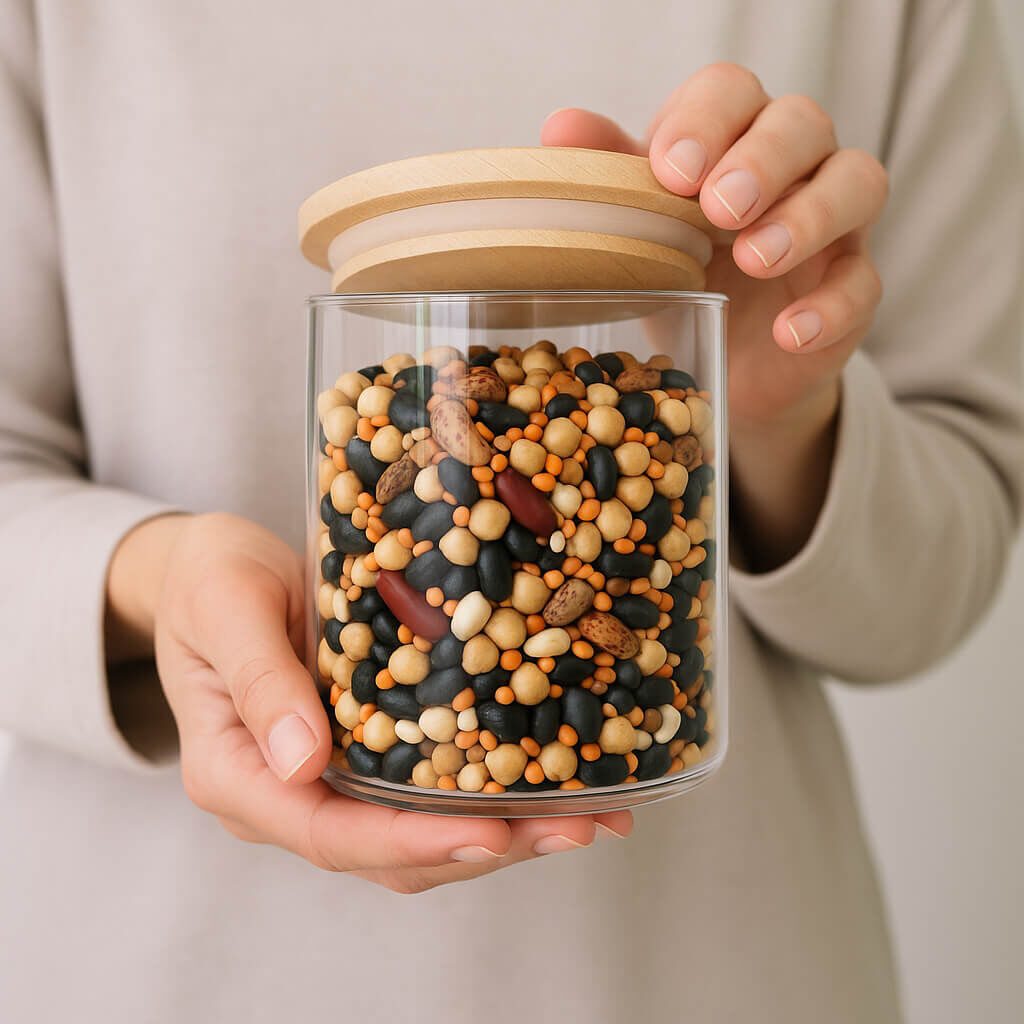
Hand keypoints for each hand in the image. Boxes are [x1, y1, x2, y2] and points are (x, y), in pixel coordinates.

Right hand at [107, 513, 631, 892]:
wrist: (211, 569)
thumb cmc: (208, 580)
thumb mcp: (225, 610)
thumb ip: (259, 680)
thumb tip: (302, 764)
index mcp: (239, 775)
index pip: (328, 835)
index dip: (411, 842)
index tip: (488, 834)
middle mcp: (289, 793)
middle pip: (390, 852)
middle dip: (485, 846)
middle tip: (575, 826)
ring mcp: (332, 777)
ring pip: (420, 832)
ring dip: (506, 831)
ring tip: (590, 816)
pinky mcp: (368, 748)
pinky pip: (430, 787)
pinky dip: (493, 789)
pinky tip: (559, 775)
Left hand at [542, 64, 888, 566]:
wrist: (727, 358)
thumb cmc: (682, 270)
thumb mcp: (640, 225)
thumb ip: (610, 175)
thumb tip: (560, 129)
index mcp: (731, 137)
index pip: (732, 92)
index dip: (706, 121)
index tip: (670, 171)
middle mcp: (794, 165)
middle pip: (803, 123)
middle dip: (762, 160)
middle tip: (720, 208)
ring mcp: (833, 224)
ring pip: (857, 183)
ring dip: (808, 216)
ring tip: (755, 258)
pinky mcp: (853, 287)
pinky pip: (863, 283)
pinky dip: (830, 305)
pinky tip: (790, 330)